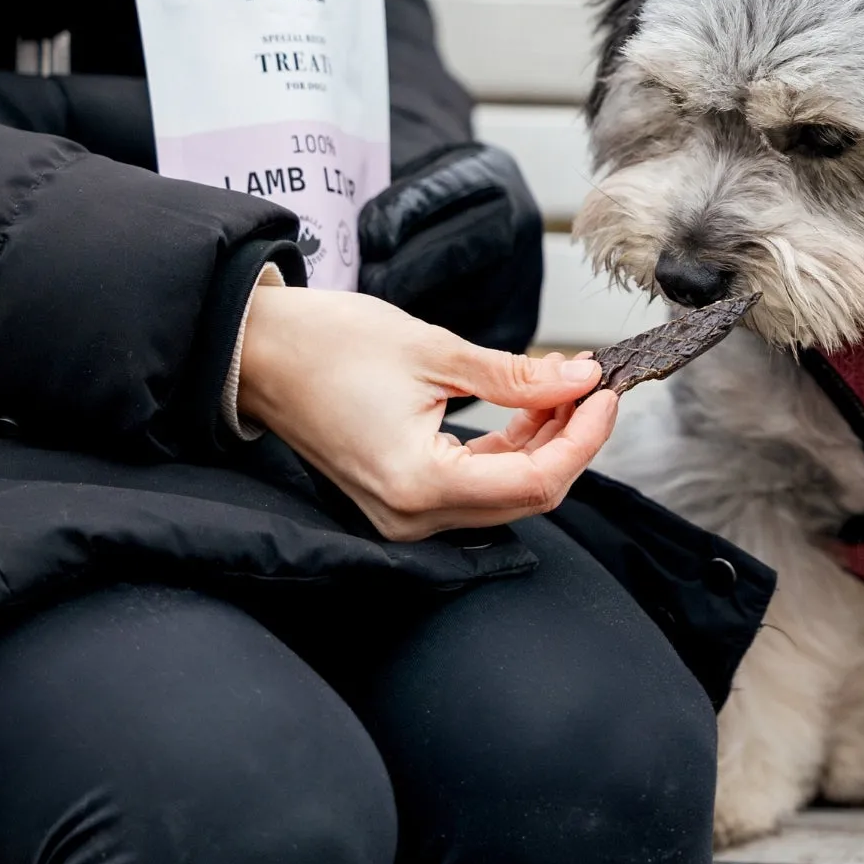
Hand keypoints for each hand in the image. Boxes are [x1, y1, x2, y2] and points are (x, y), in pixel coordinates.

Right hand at [237, 285, 616, 540]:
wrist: (256, 352)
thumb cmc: (325, 346)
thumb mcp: (434, 350)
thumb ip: (516, 375)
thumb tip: (581, 378)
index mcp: (418, 487)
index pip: (537, 482)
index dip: (584, 438)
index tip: (607, 392)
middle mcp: (412, 518)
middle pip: (527, 495)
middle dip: (571, 440)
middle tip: (594, 385)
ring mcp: (404, 515)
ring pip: (506, 491)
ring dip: (545, 443)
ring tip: (567, 387)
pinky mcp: (401, 498)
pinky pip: (476, 483)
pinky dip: (510, 448)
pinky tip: (532, 407)